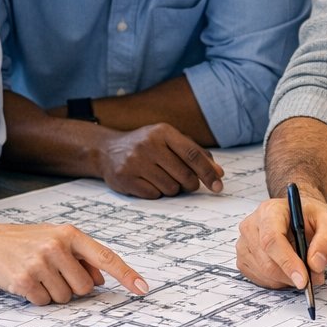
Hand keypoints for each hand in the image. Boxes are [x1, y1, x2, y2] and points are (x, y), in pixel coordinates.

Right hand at [0, 222, 148, 305]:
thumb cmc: (26, 241)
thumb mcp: (56, 240)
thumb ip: (81, 257)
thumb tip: (100, 280)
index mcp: (70, 234)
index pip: (106, 257)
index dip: (126, 275)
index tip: (143, 289)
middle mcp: (57, 247)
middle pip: (85, 287)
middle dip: (73, 287)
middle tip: (54, 273)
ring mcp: (40, 264)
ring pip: (65, 298)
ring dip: (54, 293)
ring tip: (38, 275)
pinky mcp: (24, 280)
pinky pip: (45, 302)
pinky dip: (38, 297)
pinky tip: (27, 282)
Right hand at [99, 123, 223, 197]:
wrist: (107, 150)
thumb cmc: (148, 145)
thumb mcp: (170, 140)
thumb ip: (196, 154)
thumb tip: (218, 173)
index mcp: (163, 132)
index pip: (193, 155)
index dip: (208, 172)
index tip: (219, 186)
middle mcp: (148, 145)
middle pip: (185, 175)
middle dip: (191, 184)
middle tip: (187, 183)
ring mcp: (135, 162)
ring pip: (171, 188)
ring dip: (172, 188)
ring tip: (162, 177)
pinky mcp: (125, 178)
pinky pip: (154, 195)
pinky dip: (156, 192)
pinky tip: (148, 181)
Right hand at [235, 186, 326, 290]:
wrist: (298, 215)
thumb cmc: (310, 217)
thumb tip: (315, 265)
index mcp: (270, 211)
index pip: (272, 239)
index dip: (287, 262)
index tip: (303, 279)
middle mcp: (252, 225)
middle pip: (267, 261)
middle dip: (291, 275)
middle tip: (313, 278)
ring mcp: (244, 242)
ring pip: (264, 273)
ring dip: (286, 279)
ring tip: (303, 268)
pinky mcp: (243, 258)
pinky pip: (259, 278)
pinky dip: (278, 281)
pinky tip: (287, 269)